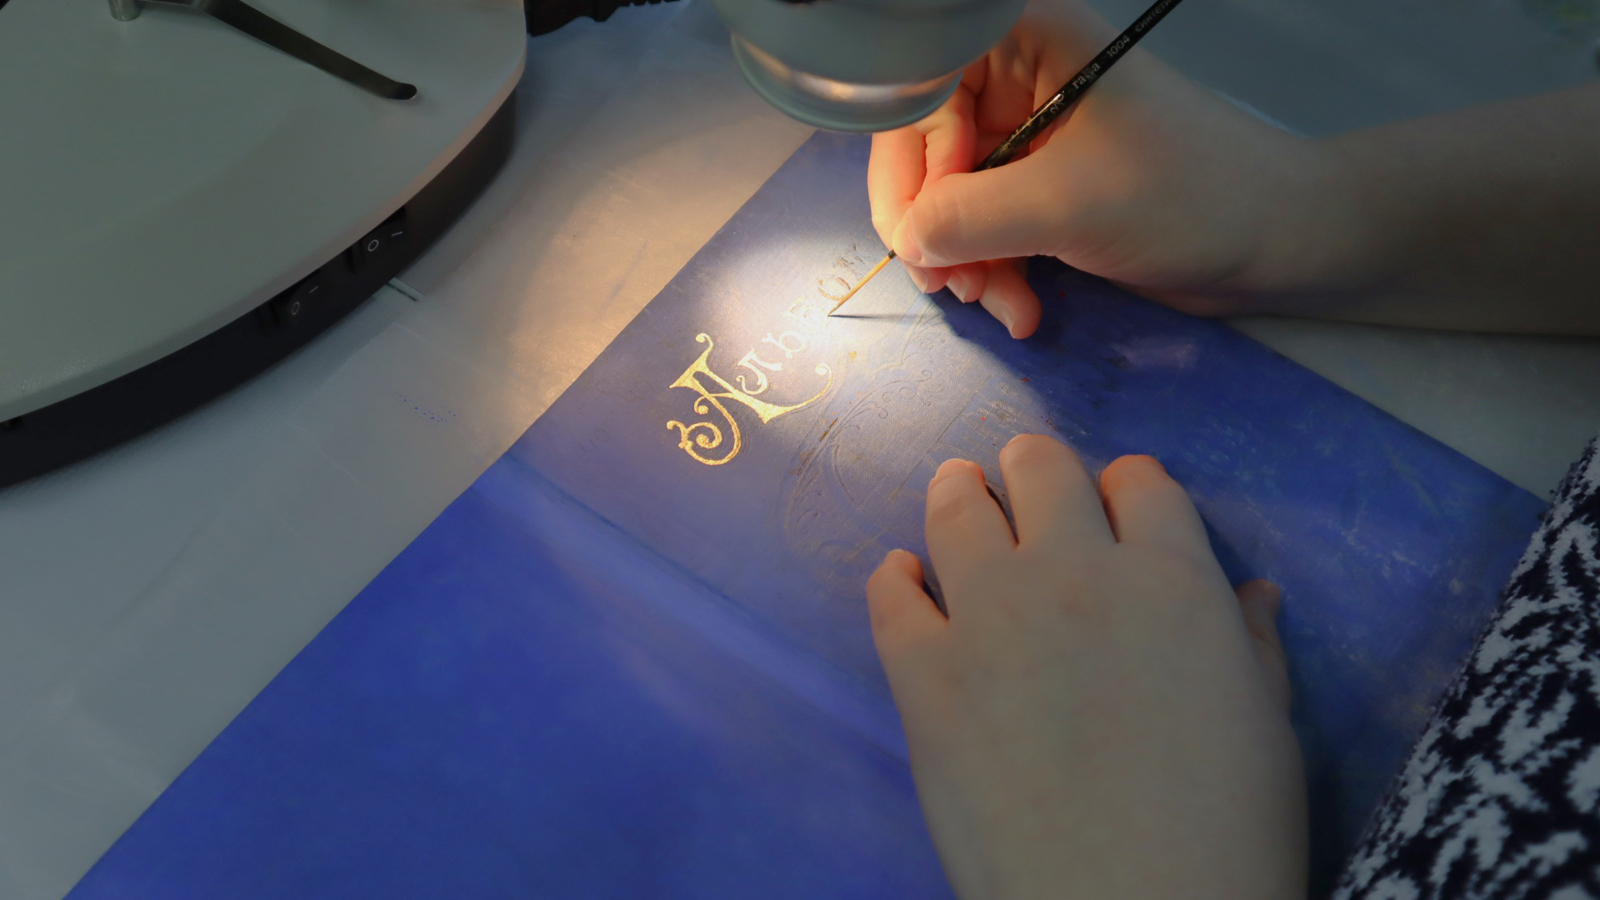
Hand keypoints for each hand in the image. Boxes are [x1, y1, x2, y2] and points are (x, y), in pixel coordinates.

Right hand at [867, 0, 1335, 336]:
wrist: (1279, 241)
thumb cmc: (1190, 195)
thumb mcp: (1069, 204)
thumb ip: (969, 217)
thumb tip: (904, 243)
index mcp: (1024, 43)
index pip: (918, 96)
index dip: (910, 169)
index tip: (920, 236)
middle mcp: (1017, 81)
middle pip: (924, 154)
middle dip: (936, 230)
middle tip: (951, 287)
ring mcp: (1028, 140)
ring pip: (948, 202)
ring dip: (965, 264)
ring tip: (999, 305)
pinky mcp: (1043, 192)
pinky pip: (982, 231)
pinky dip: (993, 274)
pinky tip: (1021, 311)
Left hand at [867, 435, 1306, 899]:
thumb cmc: (1228, 834)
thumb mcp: (1269, 729)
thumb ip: (1251, 646)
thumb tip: (1252, 592)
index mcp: (1172, 578)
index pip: (1141, 484)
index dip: (1129, 489)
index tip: (1118, 506)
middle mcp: (1075, 572)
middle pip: (1042, 471)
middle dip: (1036, 471)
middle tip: (1026, 485)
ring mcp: (989, 617)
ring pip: (958, 509)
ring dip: (960, 492)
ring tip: (958, 490)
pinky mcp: (924, 675)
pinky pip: (890, 595)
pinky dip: (896, 577)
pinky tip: (902, 577)